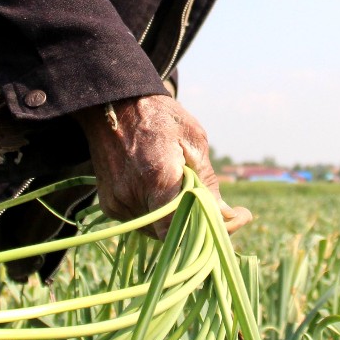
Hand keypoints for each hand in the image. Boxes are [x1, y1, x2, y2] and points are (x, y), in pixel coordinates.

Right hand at [73, 94, 251, 238]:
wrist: (114, 105)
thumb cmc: (160, 117)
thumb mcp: (194, 139)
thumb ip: (207, 181)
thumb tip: (226, 215)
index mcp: (157, 178)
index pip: (178, 230)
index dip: (205, 231)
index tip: (230, 219)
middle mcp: (132, 195)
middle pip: (170, 234)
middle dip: (194, 224)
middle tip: (214, 205)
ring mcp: (117, 203)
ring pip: (155, 230)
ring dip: (174, 219)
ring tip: (183, 190)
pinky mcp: (109, 205)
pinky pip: (140, 221)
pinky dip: (156, 214)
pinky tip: (162, 191)